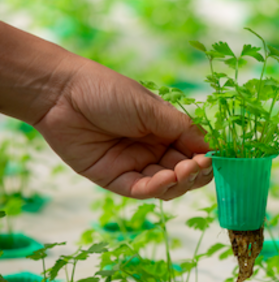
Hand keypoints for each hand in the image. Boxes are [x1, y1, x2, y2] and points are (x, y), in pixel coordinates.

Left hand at [35, 58, 212, 199]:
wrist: (61, 94)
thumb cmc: (108, 91)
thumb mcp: (152, 108)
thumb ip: (182, 129)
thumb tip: (211, 148)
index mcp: (165, 129)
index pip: (194, 150)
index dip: (206, 157)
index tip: (214, 157)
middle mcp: (152, 149)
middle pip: (184, 172)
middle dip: (195, 172)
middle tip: (199, 165)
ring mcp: (134, 165)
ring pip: (166, 185)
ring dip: (179, 182)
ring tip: (183, 171)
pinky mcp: (113, 178)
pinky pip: (140, 190)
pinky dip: (156, 188)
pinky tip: (164, 179)